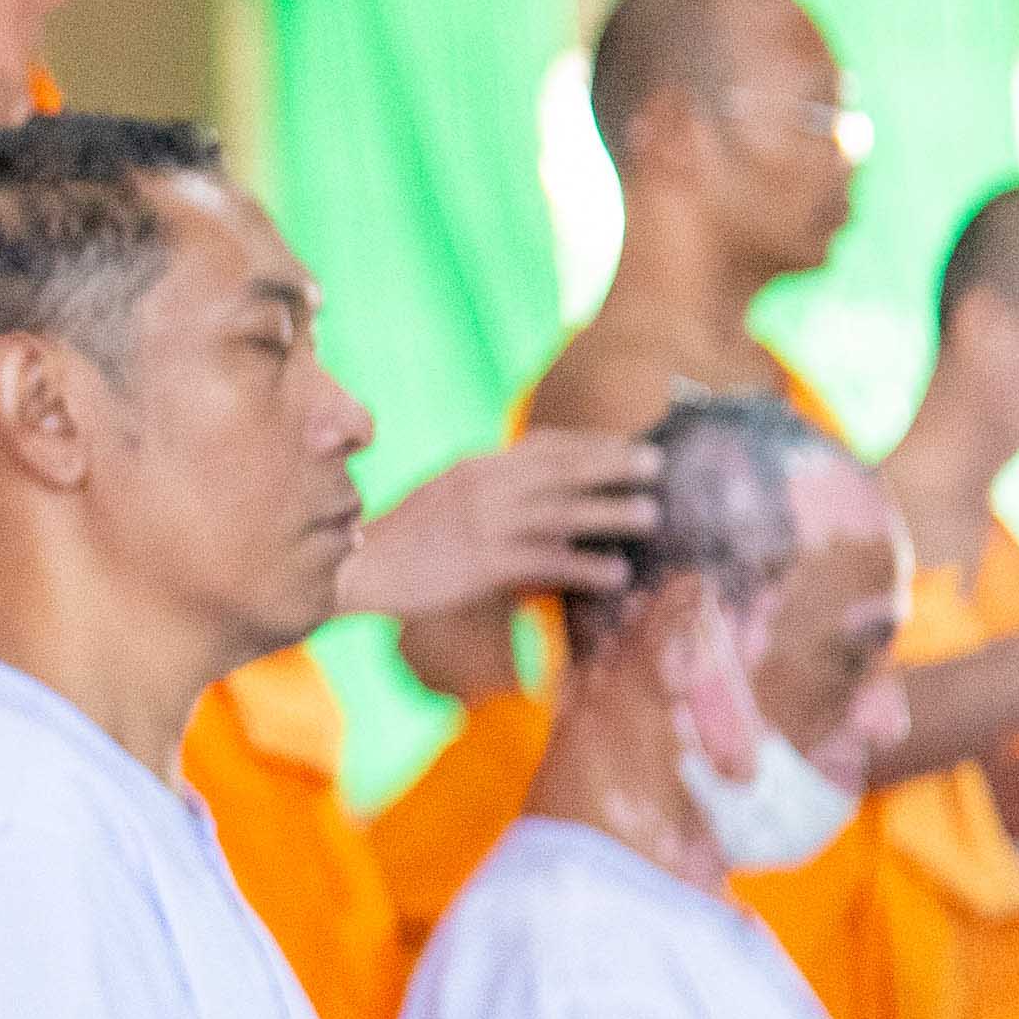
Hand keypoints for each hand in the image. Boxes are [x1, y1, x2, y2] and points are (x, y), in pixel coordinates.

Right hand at [334, 432, 653, 627]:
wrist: (361, 567)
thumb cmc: (407, 538)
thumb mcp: (447, 495)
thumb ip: (490, 487)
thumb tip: (539, 490)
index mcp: (476, 465)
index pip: (543, 445)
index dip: (589, 445)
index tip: (625, 444)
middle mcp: (484, 485)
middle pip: (561, 469)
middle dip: (612, 464)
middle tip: (657, 463)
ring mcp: (485, 522)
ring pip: (562, 511)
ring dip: (610, 511)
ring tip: (651, 515)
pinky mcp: (484, 562)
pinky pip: (547, 561)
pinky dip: (585, 565)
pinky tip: (615, 574)